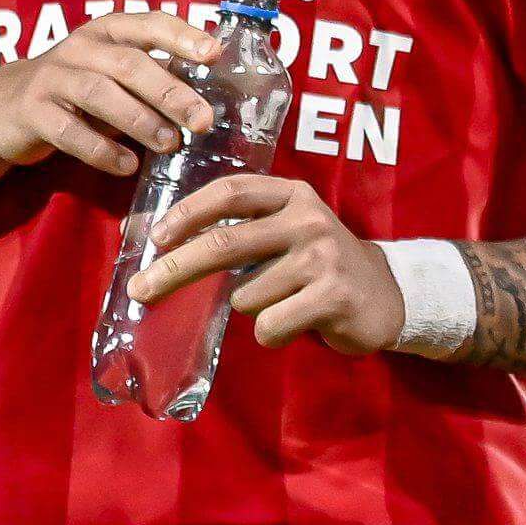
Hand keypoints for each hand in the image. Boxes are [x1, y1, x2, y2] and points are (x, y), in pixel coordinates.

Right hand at [0, 10, 218, 176]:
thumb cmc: (80, 87)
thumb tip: (213, 100)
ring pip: (100, 94)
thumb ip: (155, 78)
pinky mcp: (32, 112)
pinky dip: (101, 150)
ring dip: (140, 121)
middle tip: (203, 119)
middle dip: (170, 92)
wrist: (4, 106)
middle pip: (130, 64)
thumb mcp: (115, 74)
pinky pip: (68, 131)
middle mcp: (80, 47)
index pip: (150, 24)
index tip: (214, 54)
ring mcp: (52, 78)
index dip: (182, 36)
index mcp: (109, 30)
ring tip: (171, 144)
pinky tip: (127, 166)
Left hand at [133, 175, 401, 353]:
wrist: (385, 294)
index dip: (187, 212)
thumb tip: (144, 233)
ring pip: (243, 296)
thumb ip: (231, 228)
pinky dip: (271, 333)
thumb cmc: (316, 263)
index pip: (231, 191)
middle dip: (175, 269)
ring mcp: (323, 257)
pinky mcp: (333, 297)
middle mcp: (308, 219)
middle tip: (140, 290)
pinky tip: (297, 322)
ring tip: (283, 302)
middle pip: (225, 244)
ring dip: (250, 308)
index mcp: (292, 195)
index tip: (154, 237)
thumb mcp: (283, 231)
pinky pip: (268, 325)